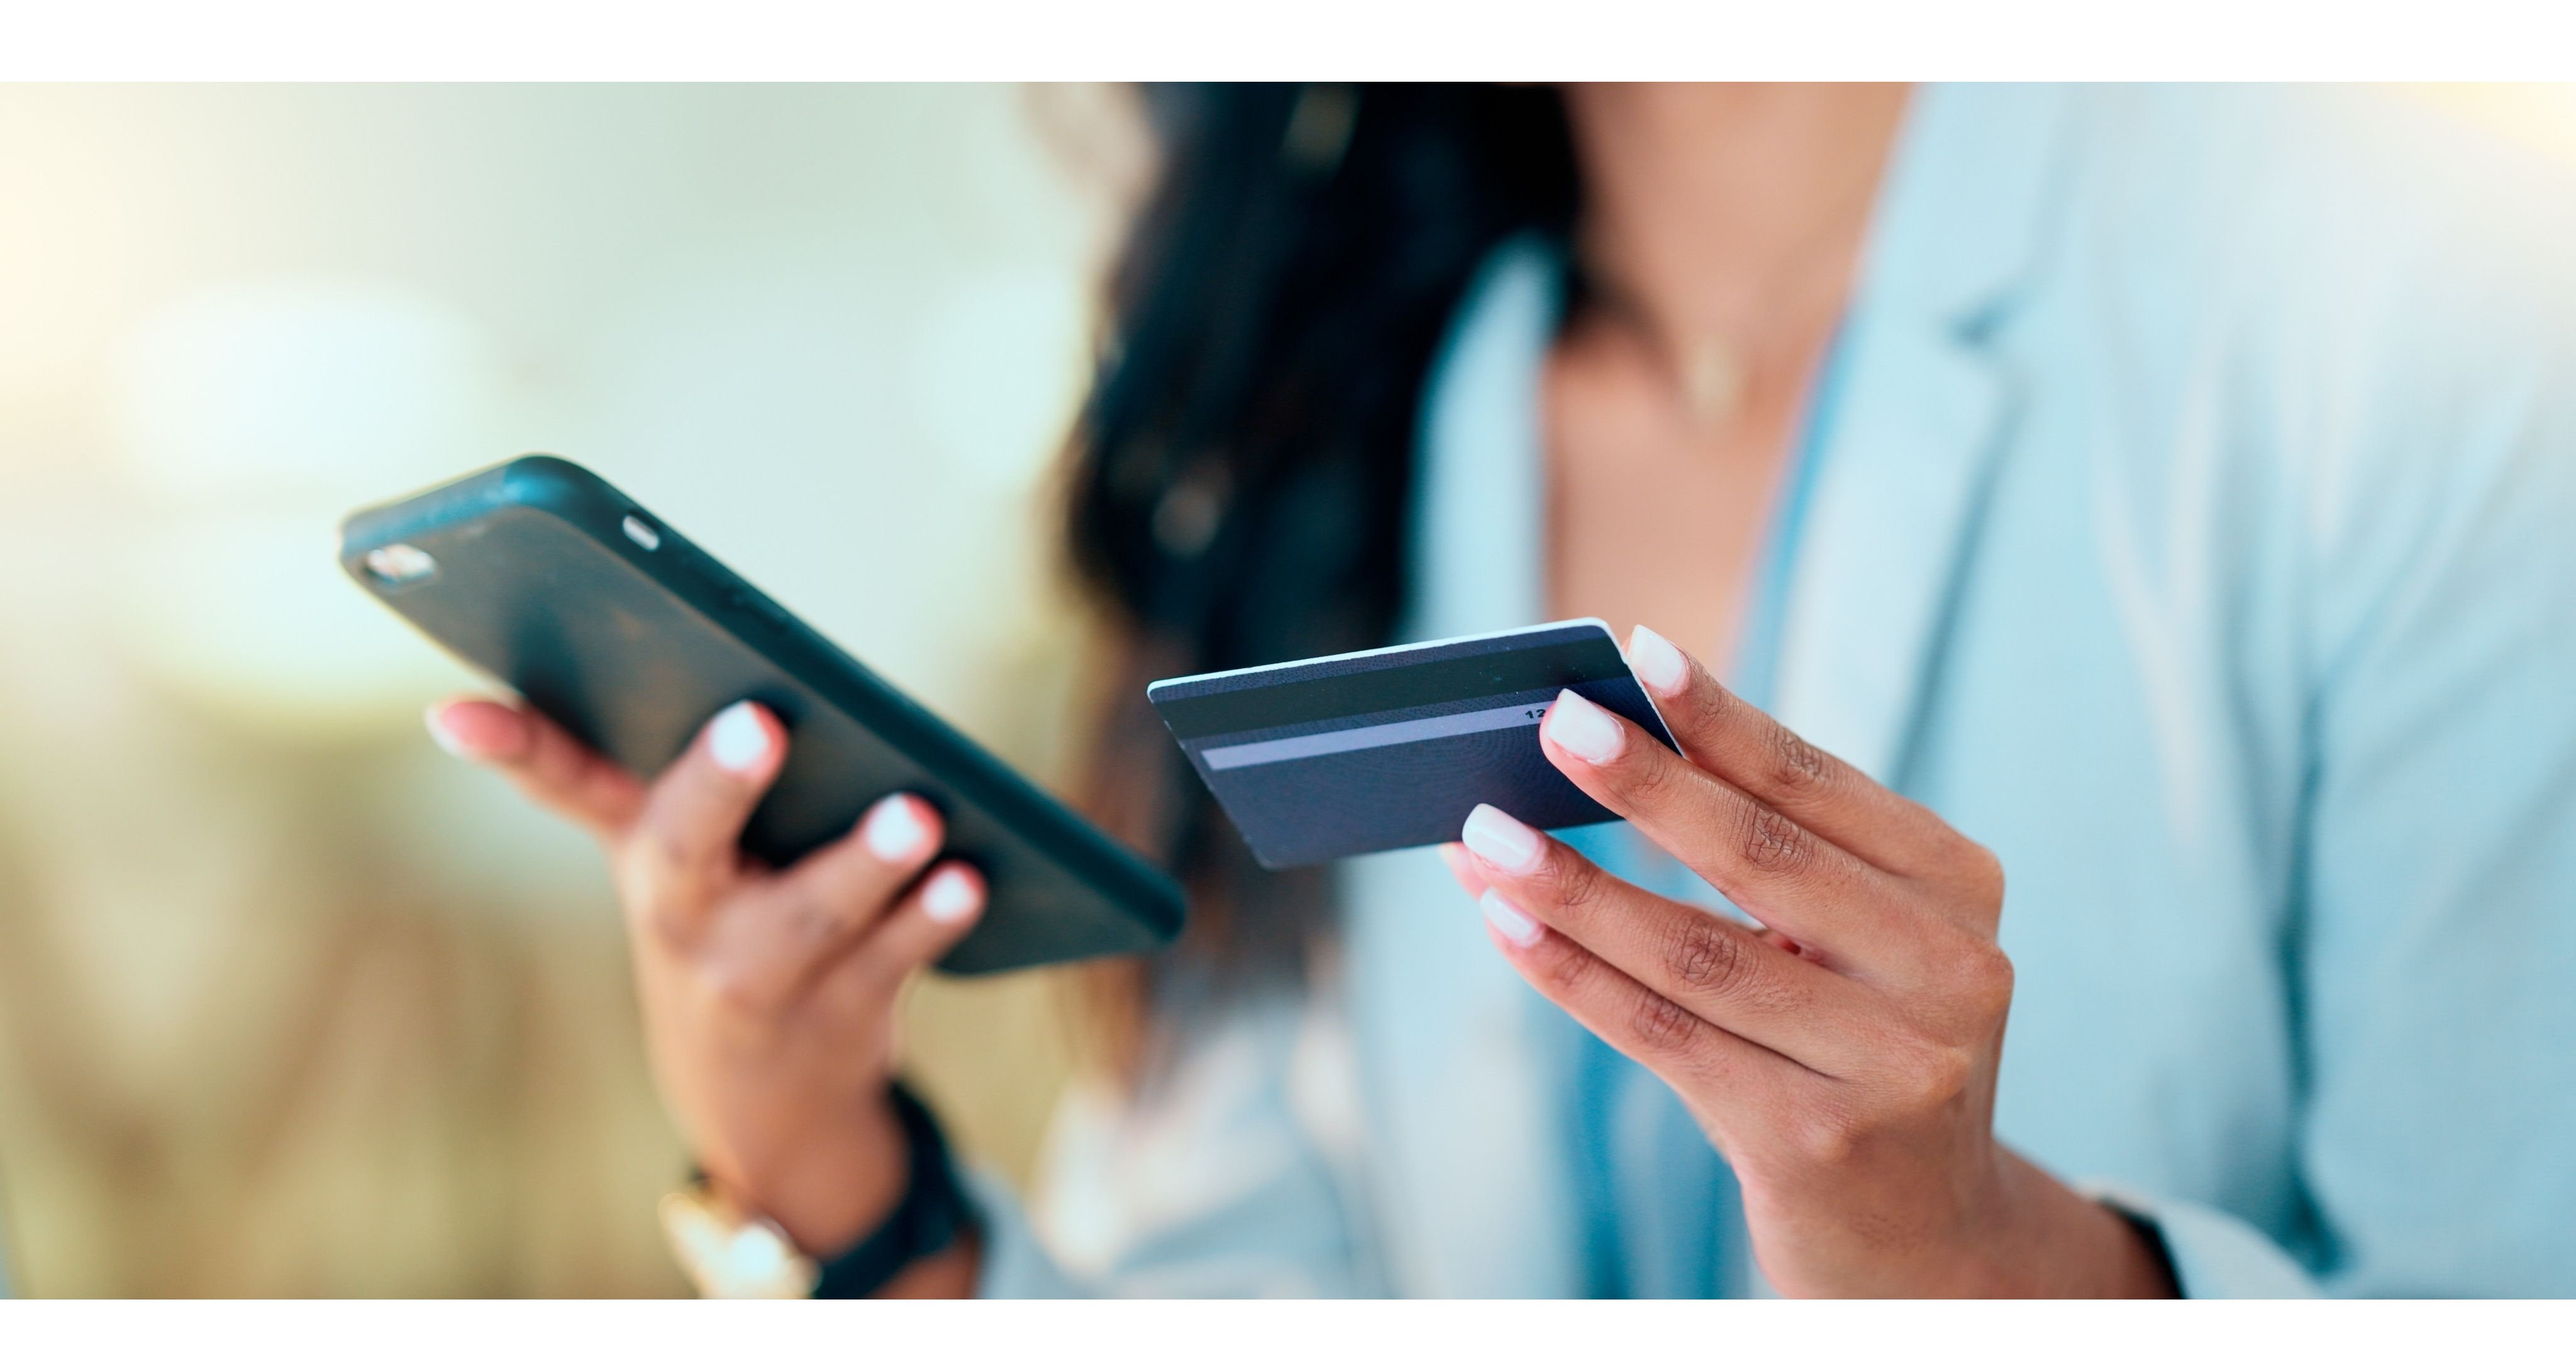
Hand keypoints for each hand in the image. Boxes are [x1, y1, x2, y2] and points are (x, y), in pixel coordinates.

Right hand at [427, 697, 984, 1264]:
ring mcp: (754, 976)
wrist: (763, 1109)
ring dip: (864, 862)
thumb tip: (764, 672)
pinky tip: (967, 882)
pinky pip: (887, 963)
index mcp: (641, 851)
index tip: (451, 713)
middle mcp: (682, 916)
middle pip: (687, 844)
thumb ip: (701, 775)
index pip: (558, 783)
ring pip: (810, 912)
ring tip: (917, 813)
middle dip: (719, 785)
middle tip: (759, 724)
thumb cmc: (732, 929)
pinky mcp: (834, 1018)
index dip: (506, 744)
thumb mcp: (689, 865)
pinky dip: (929, 922)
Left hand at [1441, 625, 2174, 1297]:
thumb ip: (1766, 855)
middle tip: (1550, 721)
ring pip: (1695, 955)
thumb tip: (1600, 752)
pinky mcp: (1813, 1141)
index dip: (1723, 719)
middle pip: (1762, 857)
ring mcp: (1888, 1065)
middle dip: (1644, 783)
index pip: (1820, 786)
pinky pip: (1663, 1038)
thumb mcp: (1858, 942)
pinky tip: (1506, 927)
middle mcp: (1948, 972)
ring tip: (1482, 834)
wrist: (1929, 1236)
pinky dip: (1572, 976)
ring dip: (1573, 886)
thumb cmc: (1860, 1047)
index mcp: (1960, 889)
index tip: (1637, 651)